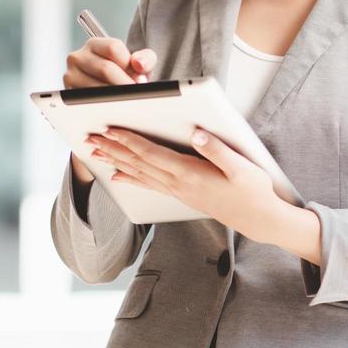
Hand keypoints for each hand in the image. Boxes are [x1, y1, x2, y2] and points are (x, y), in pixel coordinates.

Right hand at [64, 39, 157, 185]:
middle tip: (138, 97)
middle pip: (105, 69)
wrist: (109, 93)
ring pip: (95, 89)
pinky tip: (114, 113)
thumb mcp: (137, 65)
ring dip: (114, 99)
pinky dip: (102, 109)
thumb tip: (139, 64)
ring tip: (129, 105)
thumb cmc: (124, 75)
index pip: (113, 48)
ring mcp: (69, 77)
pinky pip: (85, 104)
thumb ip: (145, 59)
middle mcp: (77, 58)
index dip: (130, 64)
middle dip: (125, 85)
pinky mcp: (67, 97)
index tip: (141, 80)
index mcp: (94, 45)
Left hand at [83, 126, 287, 241]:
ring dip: (115, 161)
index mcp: (189, 173)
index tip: (110, 128)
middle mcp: (177, 183)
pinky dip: (129, 178)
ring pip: (138, 173)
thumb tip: (197, 133)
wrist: (258, 219)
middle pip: (137, 162)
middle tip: (89, 137)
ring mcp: (177, 191)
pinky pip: (148, 184)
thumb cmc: (253, 191)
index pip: (151, 153)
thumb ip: (218, 150)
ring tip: (94, 152)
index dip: (129, 140)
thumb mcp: (242, 167)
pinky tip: (116, 176)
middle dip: (112, 148)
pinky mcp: (180, 194)